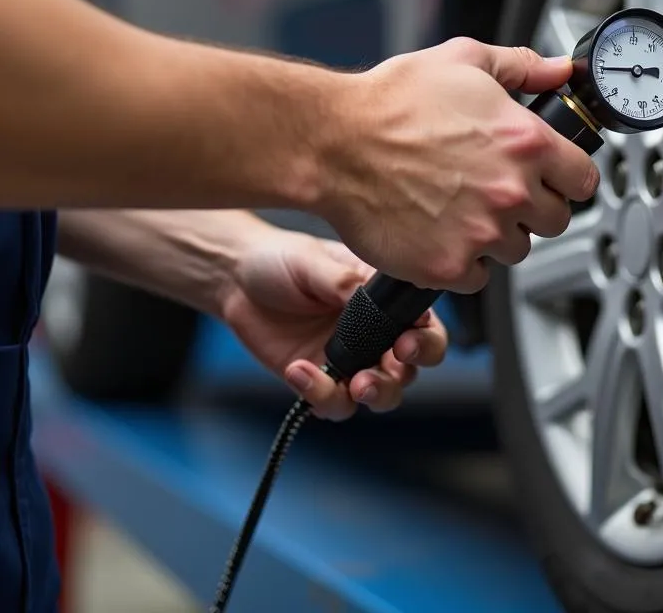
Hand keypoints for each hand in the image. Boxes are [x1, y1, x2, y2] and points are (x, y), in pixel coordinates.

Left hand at [220, 227, 447, 419]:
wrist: (237, 281)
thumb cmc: (283, 260)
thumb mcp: (314, 261)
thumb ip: (344, 281)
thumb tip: (368, 296)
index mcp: (384, 299)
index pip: (422, 323)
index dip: (426, 336)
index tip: (409, 339)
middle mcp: (375, 333)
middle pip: (413, 365)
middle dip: (408, 369)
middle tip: (392, 362)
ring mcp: (350, 361)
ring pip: (382, 394)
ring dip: (377, 393)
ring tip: (357, 384)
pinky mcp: (320, 382)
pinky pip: (334, 403)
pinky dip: (321, 395)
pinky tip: (300, 371)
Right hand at [320, 38, 599, 293]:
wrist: (333, 144)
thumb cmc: (390, 102)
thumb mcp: (463, 61)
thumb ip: (521, 66)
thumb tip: (559, 70)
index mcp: (526, 142)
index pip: (585, 179)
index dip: (567, 176)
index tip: (551, 175)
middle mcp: (512, 192)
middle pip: (556, 220)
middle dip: (533, 206)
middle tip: (497, 190)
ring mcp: (481, 234)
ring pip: (517, 250)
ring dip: (497, 235)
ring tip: (460, 207)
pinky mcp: (448, 266)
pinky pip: (477, 277)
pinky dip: (462, 261)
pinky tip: (439, 230)